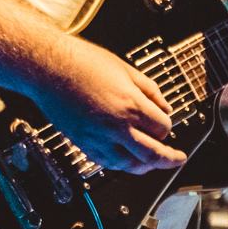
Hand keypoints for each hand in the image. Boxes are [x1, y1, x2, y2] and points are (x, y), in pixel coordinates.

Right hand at [28, 37, 187, 173]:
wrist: (48, 68)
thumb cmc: (82, 63)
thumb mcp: (126, 69)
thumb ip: (150, 90)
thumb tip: (165, 106)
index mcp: (131, 105)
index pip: (163, 128)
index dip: (168, 127)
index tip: (167, 125)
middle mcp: (117, 127)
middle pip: (153, 154)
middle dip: (170, 159)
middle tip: (178, 159)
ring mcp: (99, 139)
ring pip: (131, 164)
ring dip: (146, 165)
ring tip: (153, 163)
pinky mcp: (84, 144)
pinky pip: (108, 163)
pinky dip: (122, 164)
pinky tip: (127, 159)